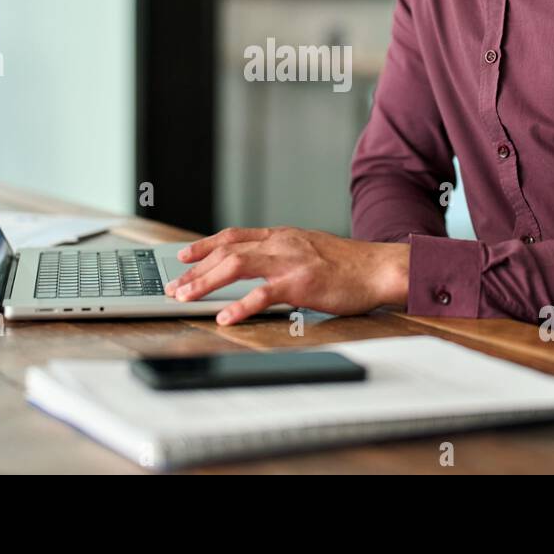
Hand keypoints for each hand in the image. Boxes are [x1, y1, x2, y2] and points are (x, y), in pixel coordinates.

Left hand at [164, 227, 409, 325]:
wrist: (378, 268)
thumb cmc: (347, 265)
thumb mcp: (308, 250)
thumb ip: (281, 255)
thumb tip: (256, 268)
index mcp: (282, 236)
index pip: (233, 236)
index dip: (205, 245)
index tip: (183, 256)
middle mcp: (281, 243)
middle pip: (227, 250)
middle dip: (195, 269)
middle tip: (174, 286)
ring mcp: (289, 261)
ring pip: (236, 265)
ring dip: (206, 283)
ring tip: (185, 298)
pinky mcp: (300, 283)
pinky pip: (263, 294)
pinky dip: (240, 306)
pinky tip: (225, 317)